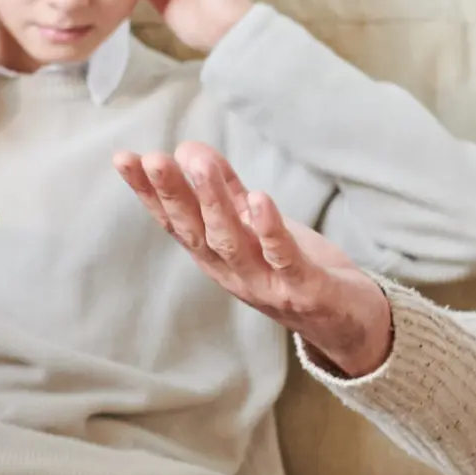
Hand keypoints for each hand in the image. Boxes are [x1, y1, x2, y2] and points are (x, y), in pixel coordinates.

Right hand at [115, 142, 395, 378]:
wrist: (351, 325)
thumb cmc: (297, 271)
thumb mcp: (257, 226)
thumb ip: (227, 191)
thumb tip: (188, 149)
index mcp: (217, 257)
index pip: (175, 222)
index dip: (148, 193)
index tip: (124, 159)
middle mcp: (233, 274)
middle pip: (196, 232)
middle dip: (172, 195)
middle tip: (154, 159)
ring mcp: (266, 285)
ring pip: (232, 242)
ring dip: (214, 204)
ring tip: (199, 165)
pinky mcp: (304, 290)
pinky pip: (284, 258)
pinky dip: (270, 230)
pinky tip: (259, 198)